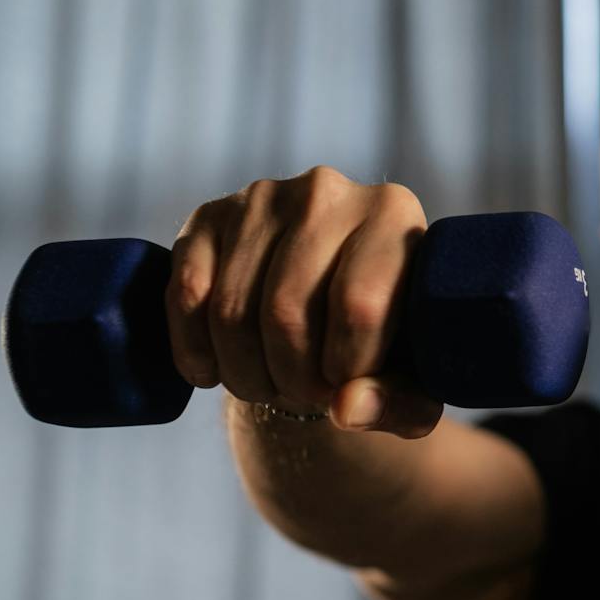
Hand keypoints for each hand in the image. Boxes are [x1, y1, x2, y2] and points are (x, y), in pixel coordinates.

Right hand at [165, 165, 444, 437]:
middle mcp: (326, 191)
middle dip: (292, 379)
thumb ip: (398, 402)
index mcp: (393, 214)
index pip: (359, 305)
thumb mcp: (414, 379)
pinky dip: (195, 350)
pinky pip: (186, 295)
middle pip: (287, 311)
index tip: (345, 390)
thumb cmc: (383, 341)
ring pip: (232, 311)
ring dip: (246, 374)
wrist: (328, 300)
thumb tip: (346, 408)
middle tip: (305, 397)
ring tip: (271, 386)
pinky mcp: (209, 216)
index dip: (345, 369)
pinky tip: (214, 373)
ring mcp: (261, 198)